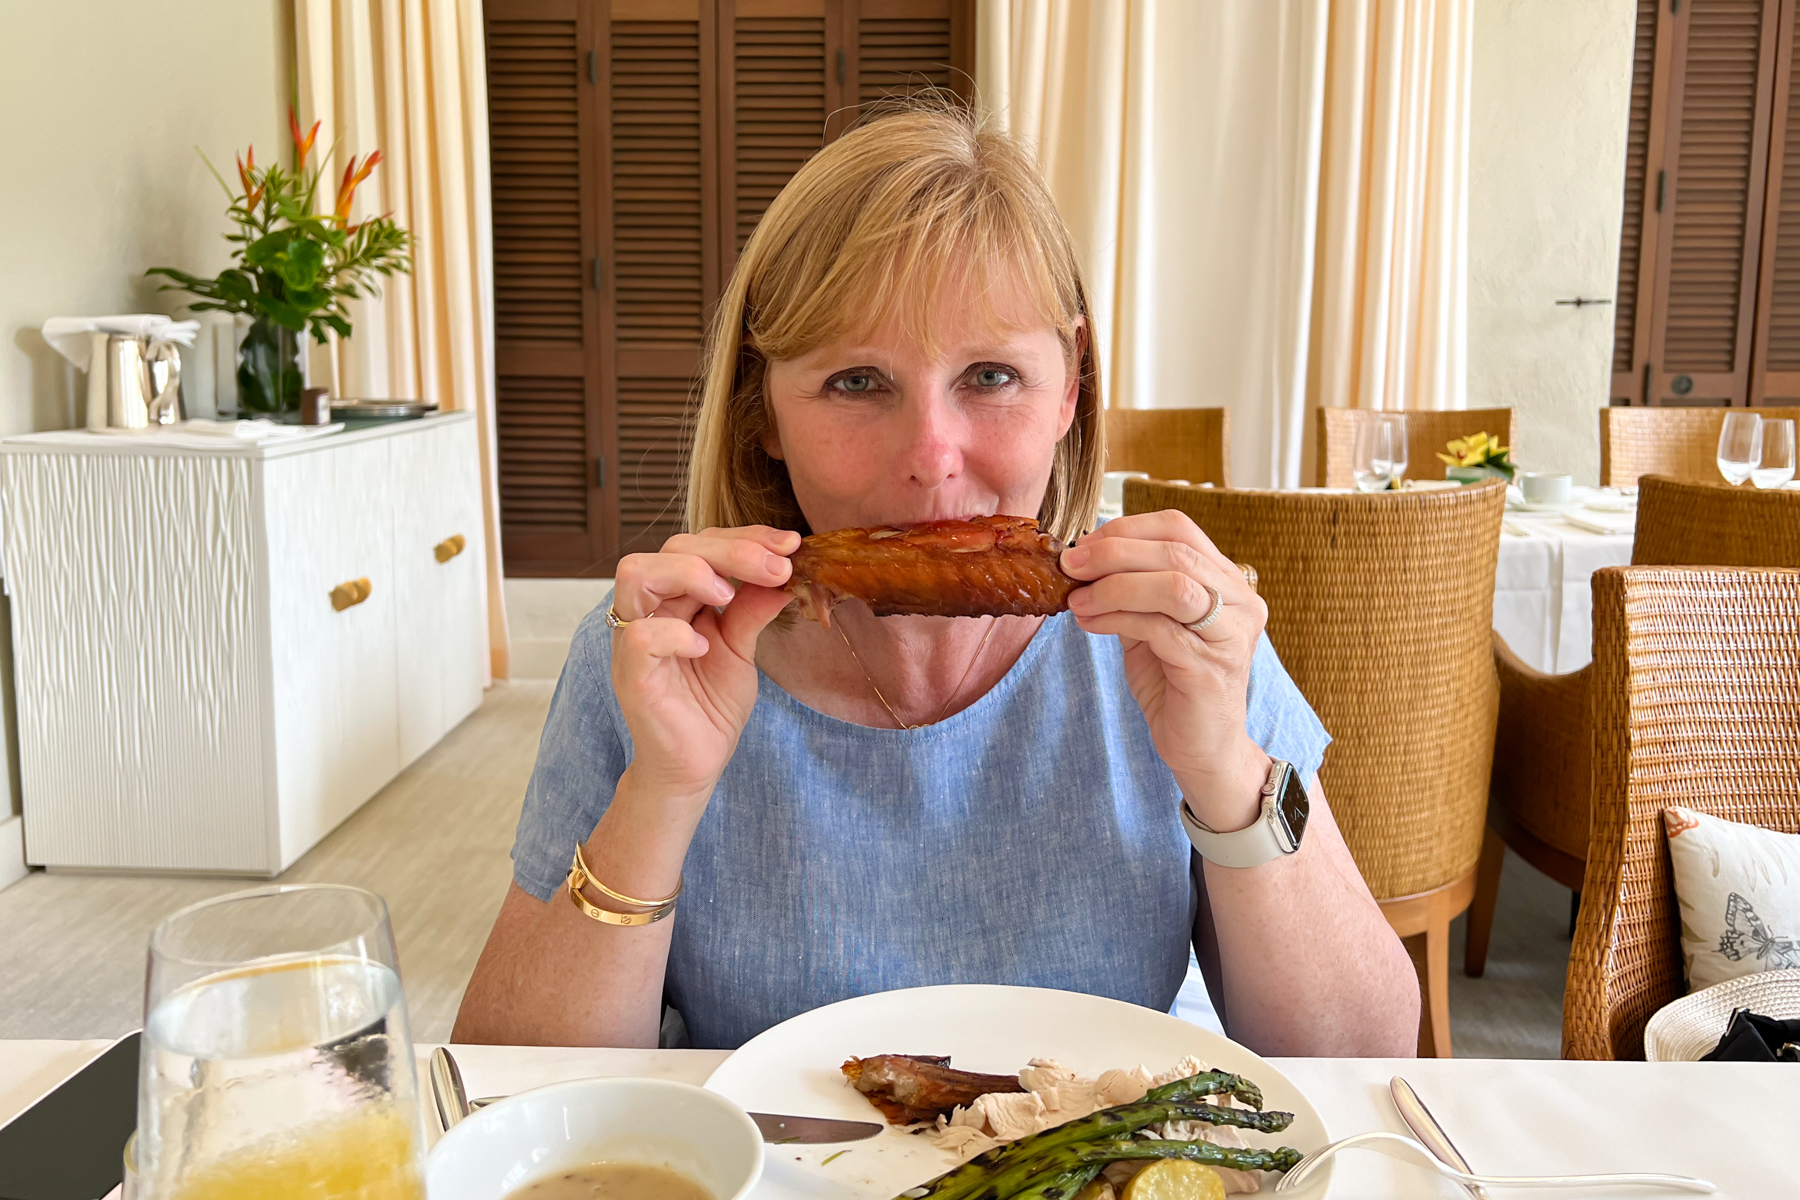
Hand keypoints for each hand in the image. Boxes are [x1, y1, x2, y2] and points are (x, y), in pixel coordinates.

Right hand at [609, 526, 797, 802]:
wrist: (696, 764)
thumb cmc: (711, 706)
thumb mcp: (741, 649)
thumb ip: (751, 609)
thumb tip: (782, 572)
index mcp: (674, 598)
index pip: (699, 544)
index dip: (744, 538)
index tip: (789, 544)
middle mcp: (649, 610)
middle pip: (672, 548)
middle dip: (731, 550)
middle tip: (777, 566)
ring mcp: (633, 640)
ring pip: (637, 574)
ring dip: (690, 573)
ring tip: (728, 595)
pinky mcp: (632, 674)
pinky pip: (640, 636)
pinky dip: (675, 633)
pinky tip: (705, 646)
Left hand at [1061, 510, 1269, 830]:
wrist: (1200, 747)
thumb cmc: (1174, 684)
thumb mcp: (1150, 624)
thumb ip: (1130, 590)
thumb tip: (1082, 558)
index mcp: (1227, 581)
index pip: (1179, 528)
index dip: (1126, 529)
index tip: (1084, 545)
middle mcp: (1240, 601)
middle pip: (1176, 551)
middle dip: (1112, 553)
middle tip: (1070, 566)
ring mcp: (1231, 634)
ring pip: (1173, 585)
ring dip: (1114, 586)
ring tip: (1078, 600)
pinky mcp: (1211, 668)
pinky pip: (1159, 628)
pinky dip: (1116, 619)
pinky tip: (1090, 624)